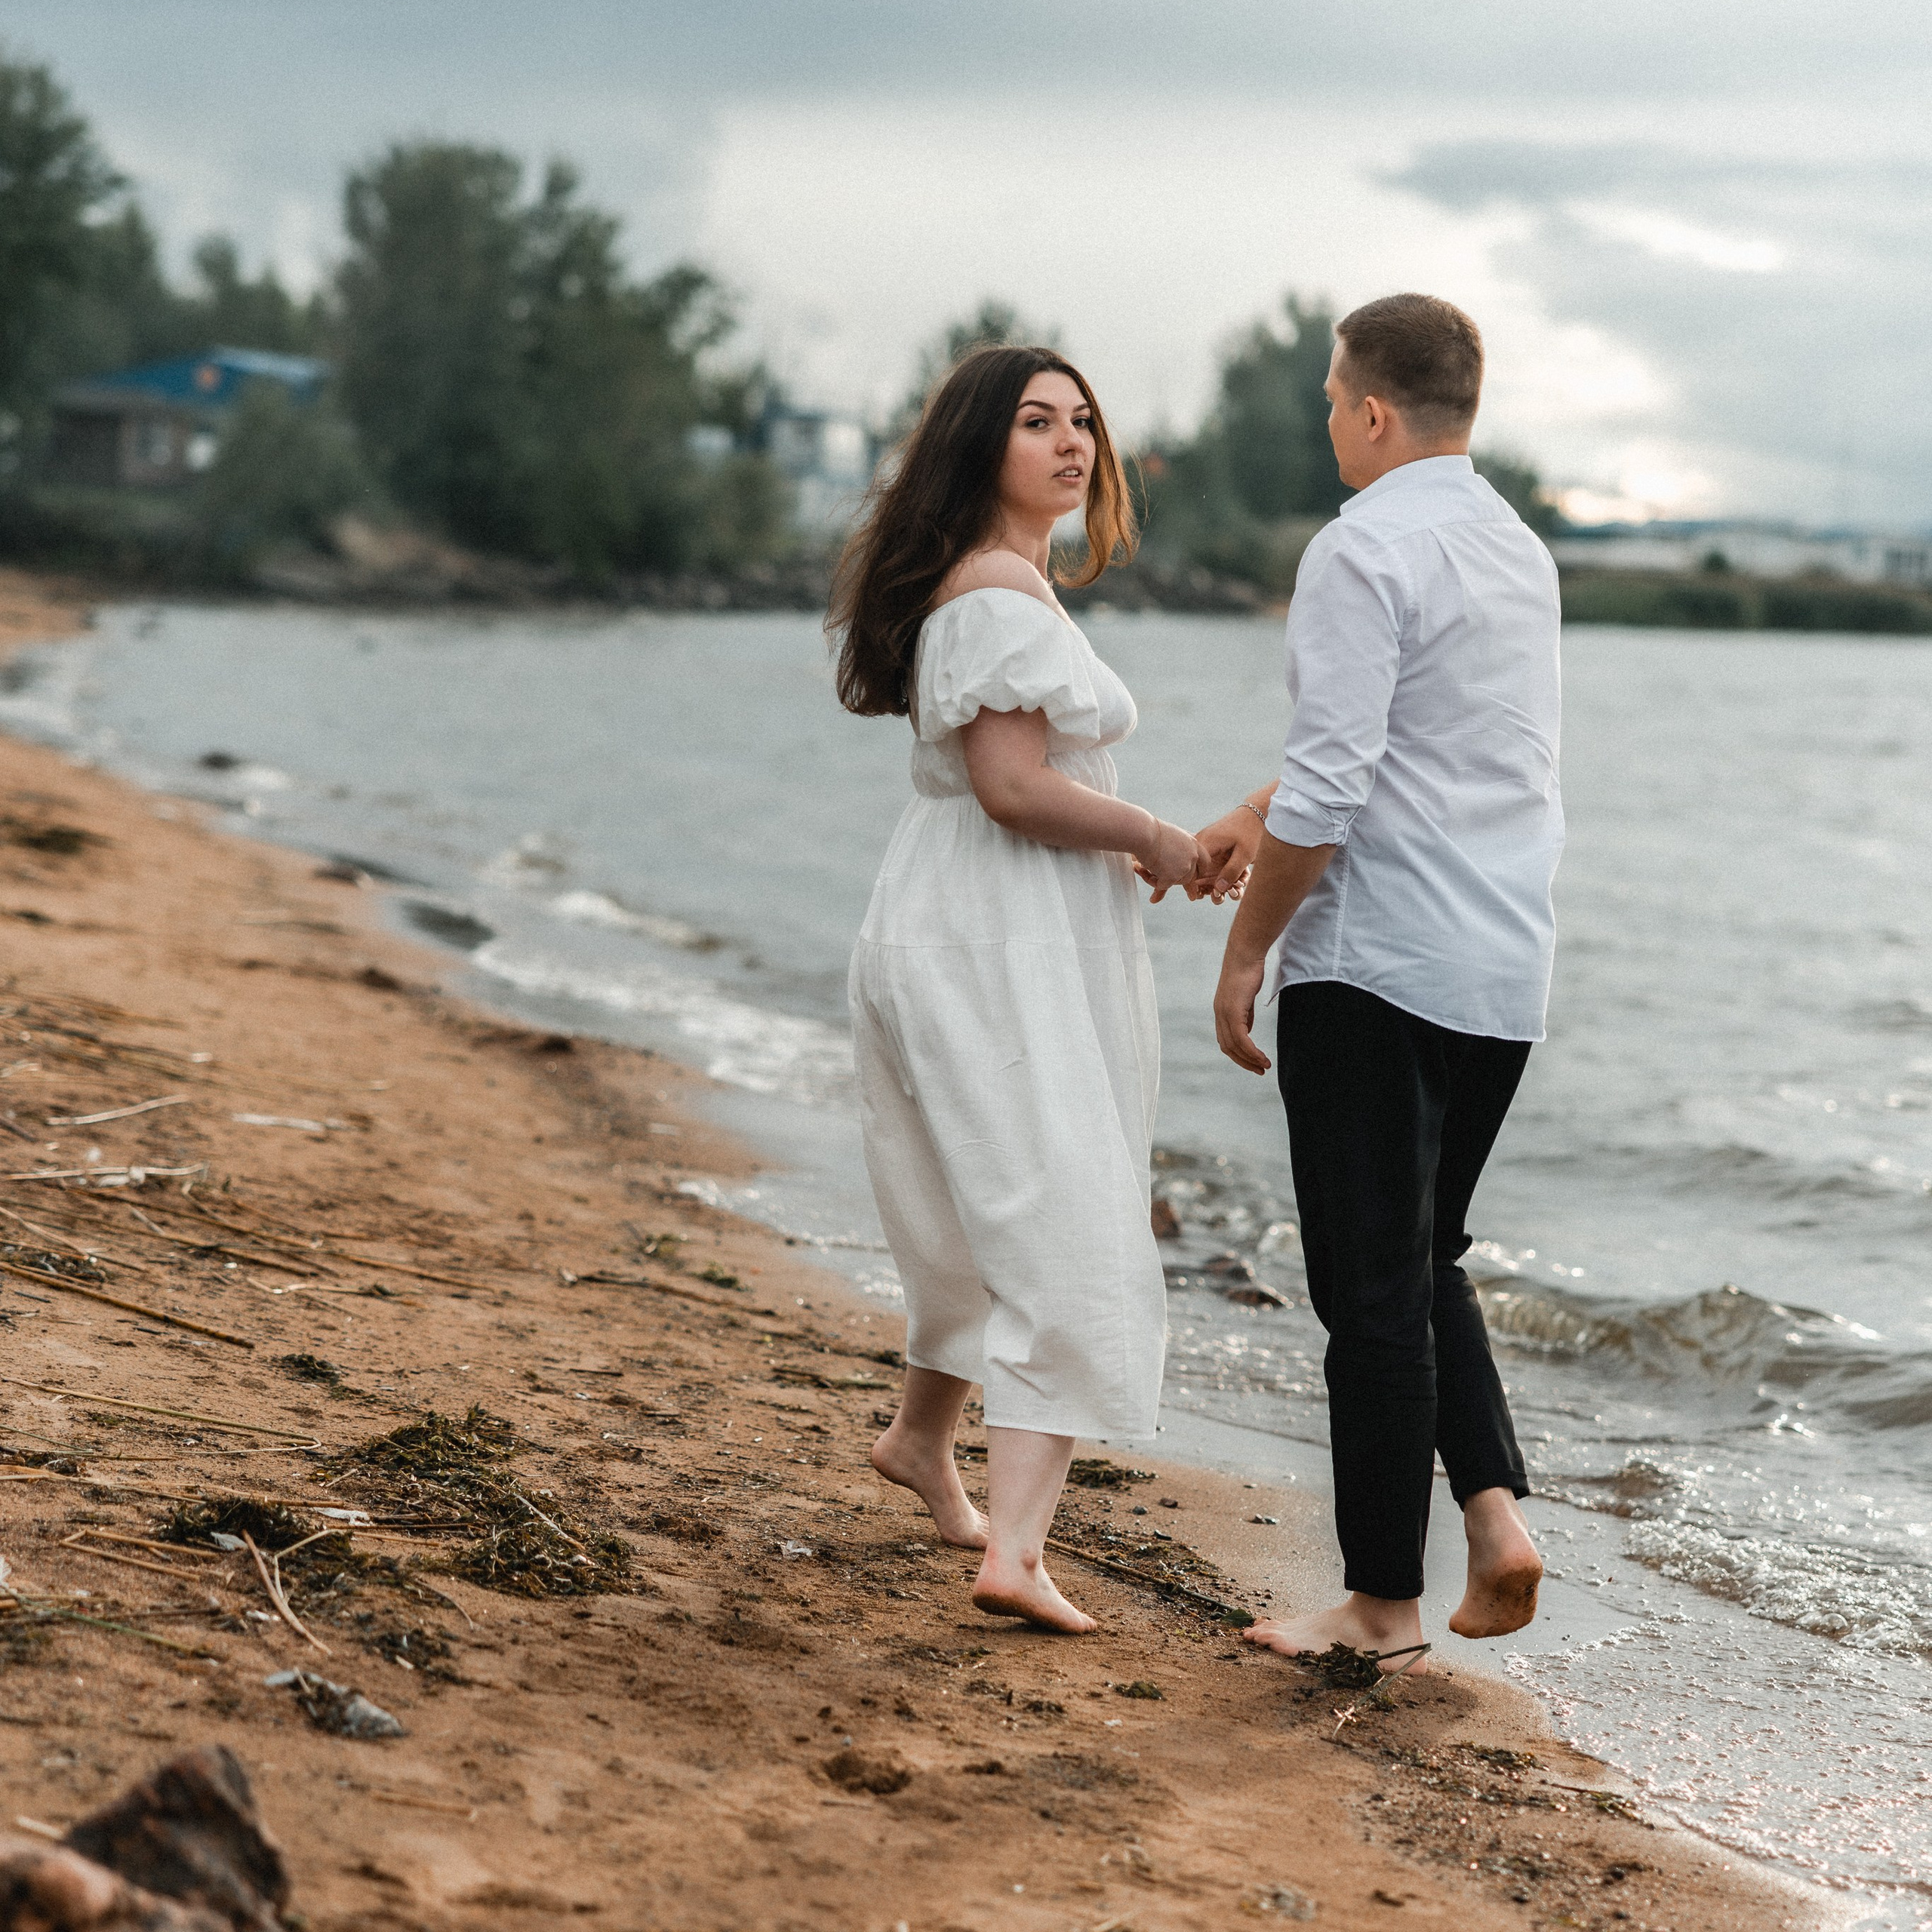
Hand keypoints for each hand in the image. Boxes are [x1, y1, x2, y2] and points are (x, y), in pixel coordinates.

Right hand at [1134, 818, 1203, 896]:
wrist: (1142, 833)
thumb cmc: (1151, 831)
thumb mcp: (1173, 835)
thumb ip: (1181, 847)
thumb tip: (1177, 857)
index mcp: (1194, 844)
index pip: (1205, 862)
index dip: (1197, 870)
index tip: (1187, 871)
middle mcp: (1192, 856)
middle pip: (1192, 877)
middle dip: (1178, 878)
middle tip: (1162, 873)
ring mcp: (1183, 867)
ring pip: (1176, 882)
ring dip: (1163, 879)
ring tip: (1147, 867)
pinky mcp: (1172, 877)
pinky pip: (1162, 885)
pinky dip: (1151, 880)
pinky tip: (1142, 868)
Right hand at [1188, 805, 1265, 901]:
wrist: (1256, 812)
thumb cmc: (1251, 831)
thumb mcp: (1244, 854)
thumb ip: (1231, 872)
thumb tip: (1218, 889)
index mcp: (1206, 842)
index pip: (1191, 868)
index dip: (1191, 885)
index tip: (1198, 896)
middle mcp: (1202, 841)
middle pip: (1193, 868)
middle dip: (1200, 884)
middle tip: (1209, 895)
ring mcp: (1205, 842)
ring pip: (1199, 865)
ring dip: (1207, 879)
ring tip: (1216, 889)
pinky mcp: (1211, 843)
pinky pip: (1206, 860)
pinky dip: (1212, 871)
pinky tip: (1221, 879)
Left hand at [1213, 947, 1270, 1074]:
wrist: (1245, 954)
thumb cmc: (1248, 971)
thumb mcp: (1246, 997)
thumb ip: (1245, 1015)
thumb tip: (1247, 1031)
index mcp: (1221, 1012)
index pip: (1226, 1041)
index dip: (1239, 1054)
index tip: (1253, 1062)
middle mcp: (1219, 1014)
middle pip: (1228, 1048)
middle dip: (1244, 1062)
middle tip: (1260, 1070)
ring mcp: (1224, 1013)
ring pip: (1234, 1046)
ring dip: (1250, 1059)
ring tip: (1264, 1066)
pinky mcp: (1233, 1011)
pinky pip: (1241, 1038)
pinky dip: (1251, 1051)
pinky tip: (1261, 1056)